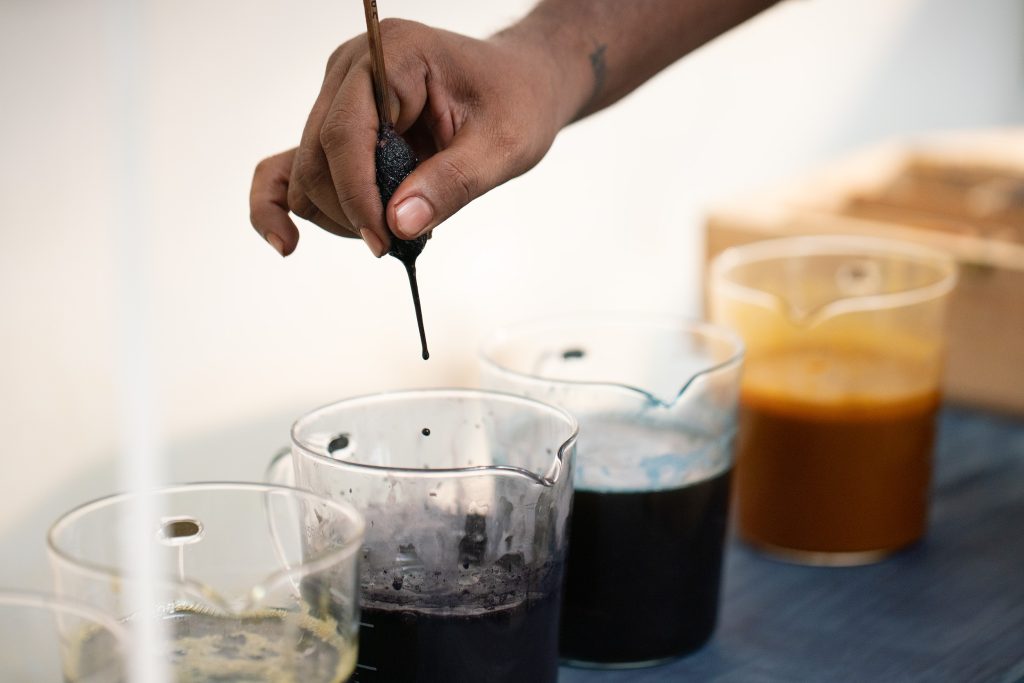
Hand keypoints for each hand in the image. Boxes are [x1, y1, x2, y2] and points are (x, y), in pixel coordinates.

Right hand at [249, 19, 576, 256]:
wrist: (521, 85)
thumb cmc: (516, 102)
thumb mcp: (502, 147)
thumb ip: (451, 184)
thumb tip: (398, 225)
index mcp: (392, 54)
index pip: (346, 132)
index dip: (357, 194)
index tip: (384, 240)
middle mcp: (352, 68)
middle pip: (318, 156)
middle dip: (351, 210)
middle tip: (399, 240)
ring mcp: (337, 96)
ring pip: (306, 172)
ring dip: (339, 214)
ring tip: (392, 228)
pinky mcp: (336, 126)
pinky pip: (291, 167)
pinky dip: (284, 205)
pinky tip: (288, 243)